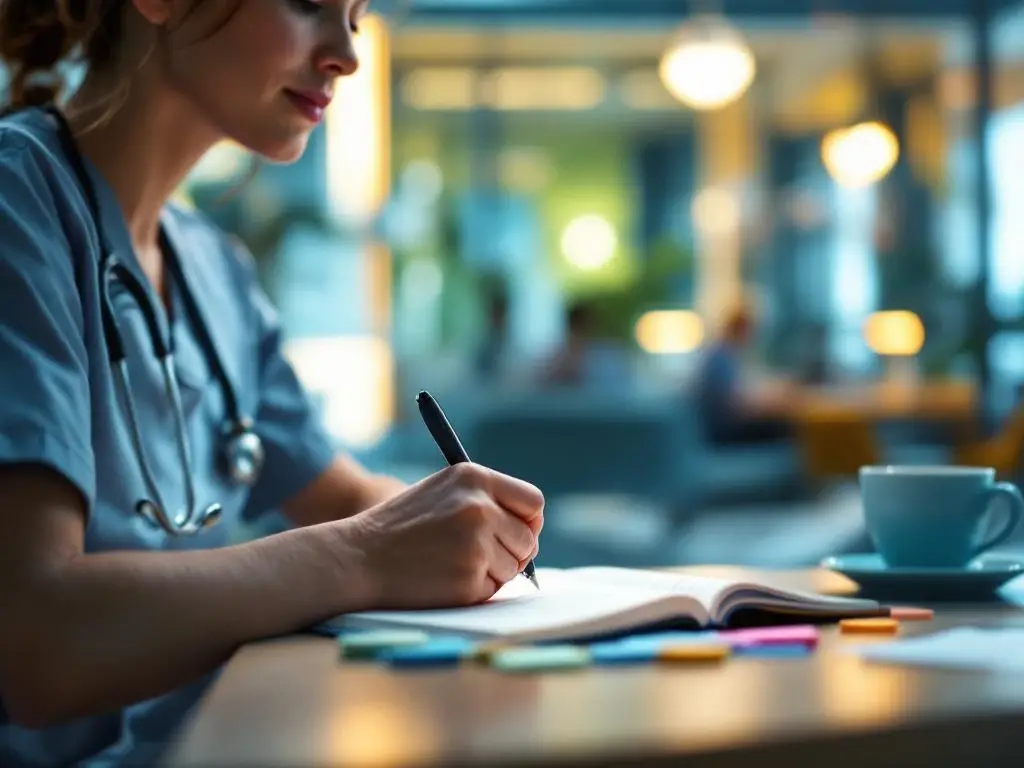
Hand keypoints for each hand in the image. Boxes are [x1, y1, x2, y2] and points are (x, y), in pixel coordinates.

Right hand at [341, 463, 543, 609]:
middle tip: (477, 554)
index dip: (528, 521)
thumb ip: (484, 500)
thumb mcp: (443, 492)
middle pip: (528, 538)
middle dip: (512, 552)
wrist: (359, 557)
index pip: (533, 501)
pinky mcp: (470, 577)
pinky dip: (476, 590)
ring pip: (513, 567)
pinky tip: (445, 578)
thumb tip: (531, 527)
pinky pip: (493, 589)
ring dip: (492, 572)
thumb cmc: (401, 527)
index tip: (516, 532)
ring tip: (452, 563)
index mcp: (474, 478)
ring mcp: (477, 543)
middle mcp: (480, 507)